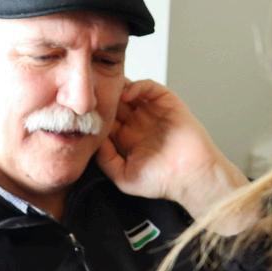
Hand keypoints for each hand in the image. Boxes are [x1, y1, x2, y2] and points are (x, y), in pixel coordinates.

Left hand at [98, 79, 250, 226]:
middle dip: (103, 97)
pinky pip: (148, 87)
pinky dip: (136, 86)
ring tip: (106, 92)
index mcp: (125, 139)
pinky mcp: (166, 102)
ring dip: (117, 89)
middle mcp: (137, 123)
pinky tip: (126, 95)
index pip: (104, 120)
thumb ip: (105, 159)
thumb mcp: (123, 176)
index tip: (81, 112)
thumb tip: (92, 138)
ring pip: (128, 91)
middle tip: (90, 94)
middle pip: (114, 102)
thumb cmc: (161, 182)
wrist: (190, 176)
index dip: (93, 115)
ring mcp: (151, 111)